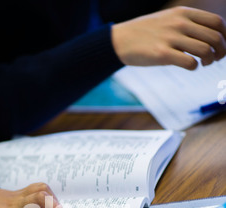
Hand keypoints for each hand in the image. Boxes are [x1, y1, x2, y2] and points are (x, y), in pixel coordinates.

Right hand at [111, 6, 225, 69]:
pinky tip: (190, 66)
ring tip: (204, 63)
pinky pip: (190, 63)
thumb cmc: (146, 33)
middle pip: (215, 37)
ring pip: (205, 50)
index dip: (224, 36)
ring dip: (210, 60)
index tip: (220, 46)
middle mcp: (180, 23)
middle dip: (220, 51)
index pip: (216, 22)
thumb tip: (208, 37)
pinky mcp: (162, 54)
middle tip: (215, 59)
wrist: (120, 40)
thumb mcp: (168, 19)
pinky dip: (195, 67)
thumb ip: (187, 24)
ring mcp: (171, 38)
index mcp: (183, 13)